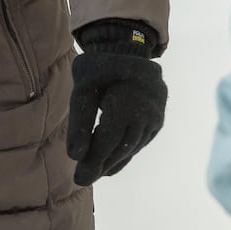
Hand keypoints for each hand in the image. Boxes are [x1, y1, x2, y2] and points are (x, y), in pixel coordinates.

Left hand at [65, 49, 166, 185]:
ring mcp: (155, 119)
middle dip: (101, 165)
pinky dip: (123, 153)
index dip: (94, 160)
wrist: (128, 50)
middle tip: (81, 179)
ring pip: (131, 147)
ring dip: (112, 162)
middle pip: (121, 148)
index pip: (109, 140)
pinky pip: (138, 142)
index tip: (78, 177)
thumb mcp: (83, 85)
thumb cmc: (100, 66)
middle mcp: (147, 114)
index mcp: (129, 102)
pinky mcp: (156, 121)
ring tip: (92, 172)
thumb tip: (74, 155)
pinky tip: (109, 164)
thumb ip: (79, 119)